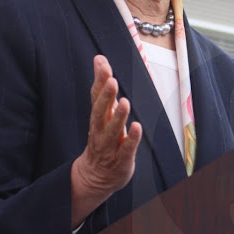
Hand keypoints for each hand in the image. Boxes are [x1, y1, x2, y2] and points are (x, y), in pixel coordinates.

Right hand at [70, 55, 141, 227]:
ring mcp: (110, 145)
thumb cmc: (102, 137)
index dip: (99, 80)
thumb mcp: (101, 110)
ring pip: (113, 130)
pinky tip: (137, 127)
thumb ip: (101, 85)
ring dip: (118, 116)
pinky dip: (132, 139)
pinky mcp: (121, 159)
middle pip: (100, 111)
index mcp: (98, 116)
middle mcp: (101, 129)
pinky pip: (126, 148)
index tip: (102, 64)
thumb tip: (99, 58)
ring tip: (125, 102)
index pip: (96, 96)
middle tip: (111, 80)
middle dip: (106, 96)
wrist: (95, 176)